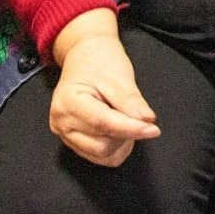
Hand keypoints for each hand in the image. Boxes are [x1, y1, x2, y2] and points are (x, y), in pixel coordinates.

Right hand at [48, 9, 159, 166]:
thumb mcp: (119, 77)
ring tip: (122, 117)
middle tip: (133, 113)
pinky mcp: (73, 141)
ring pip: (102, 155)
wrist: (85, 55)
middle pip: (102, 146)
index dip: (131, 129)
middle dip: (125, 134)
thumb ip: (132, 103)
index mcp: (69, 102)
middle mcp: (61, 123)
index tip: (153, 129)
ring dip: (120, 142)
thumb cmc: (98, 62)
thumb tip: (146, 122)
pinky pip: (99, 157)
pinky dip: (114, 147)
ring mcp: (65, 134)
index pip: (104, 124)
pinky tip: (116, 129)